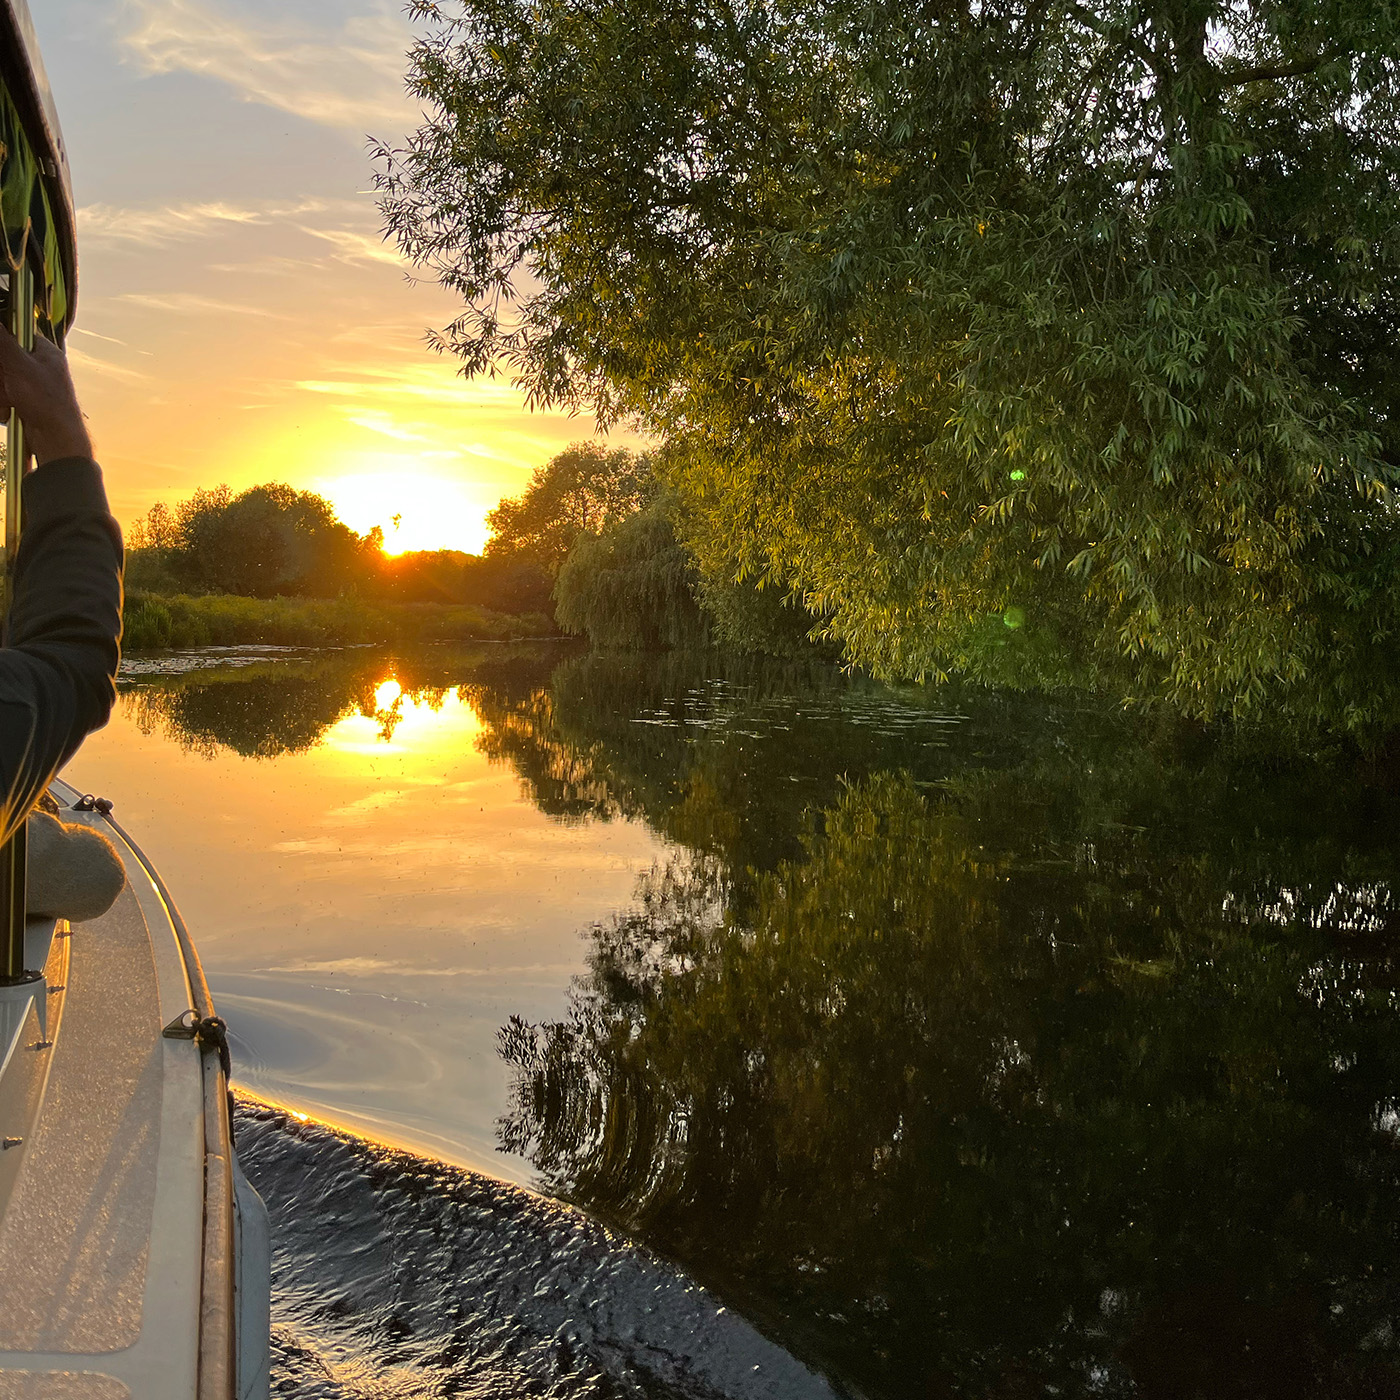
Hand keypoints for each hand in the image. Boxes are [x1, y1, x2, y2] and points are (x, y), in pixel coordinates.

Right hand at [0, 324, 92, 466]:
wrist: (56, 440)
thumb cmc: (47, 402)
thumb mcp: (19, 365)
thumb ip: (3, 341)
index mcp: (46, 352)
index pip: (15, 333)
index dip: (3, 346)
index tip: (3, 361)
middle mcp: (41, 366)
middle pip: (4, 359)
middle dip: (0, 375)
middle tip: (4, 385)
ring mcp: (33, 384)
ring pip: (2, 378)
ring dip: (0, 392)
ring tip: (9, 401)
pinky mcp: (26, 401)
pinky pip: (4, 395)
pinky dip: (2, 403)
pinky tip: (8, 411)